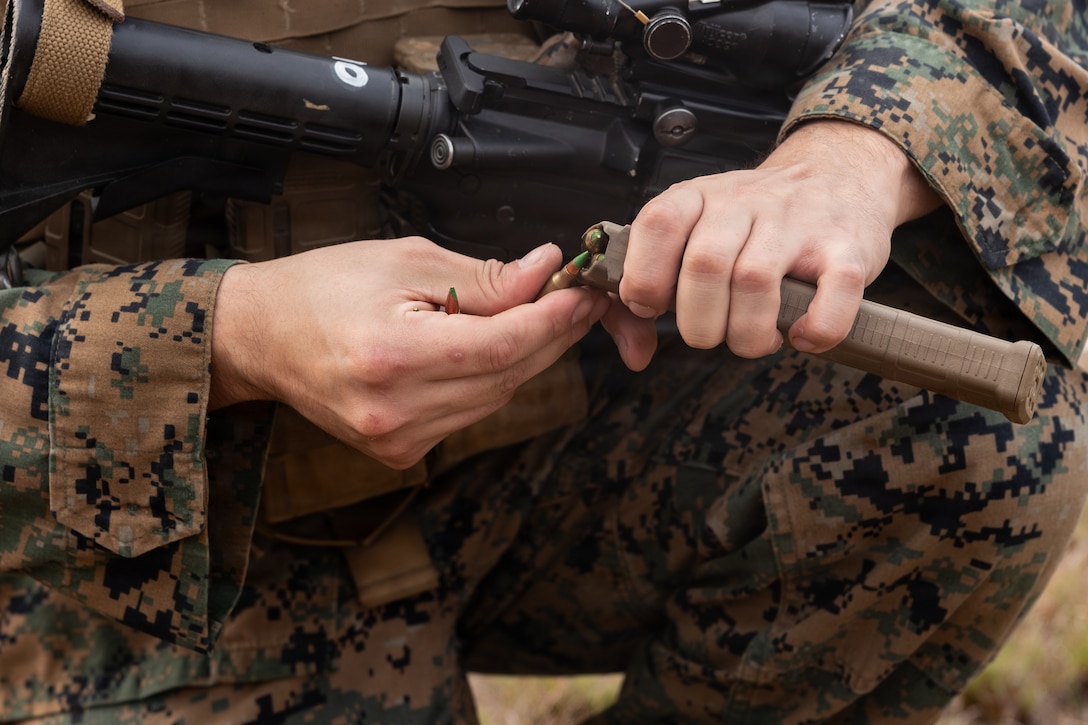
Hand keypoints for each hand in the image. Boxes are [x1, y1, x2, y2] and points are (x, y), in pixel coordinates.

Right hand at [209, 238, 607, 468]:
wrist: (260, 336)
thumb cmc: (321, 287)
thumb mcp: (402, 260)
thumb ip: (481, 278)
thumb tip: (542, 272)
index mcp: (394, 356)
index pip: (503, 345)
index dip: (553, 319)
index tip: (581, 292)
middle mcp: (397, 410)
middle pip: (508, 376)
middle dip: (550, 335)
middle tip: (573, 300)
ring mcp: (398, 440)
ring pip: (496, 399)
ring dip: (523, 358)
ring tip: (533, 316)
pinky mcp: (399, 452)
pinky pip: (469, 415)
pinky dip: (489, 381)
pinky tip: (486, 349)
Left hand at [605, 120, 941, 369]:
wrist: (839, 173)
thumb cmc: (755, 221)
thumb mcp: (699, 230)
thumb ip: (656, 287)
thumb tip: (634, 353)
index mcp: (701, 197)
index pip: (657, 225)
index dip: (645, 277)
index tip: (653, 307)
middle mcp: (746, 203)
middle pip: (704, 265)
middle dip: (698, 323)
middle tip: (710, 334)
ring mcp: (799, 224)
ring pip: (755, 282)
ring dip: (748, 334)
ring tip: (753, 339)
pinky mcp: (848, 249)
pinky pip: (831, 297)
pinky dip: (814, 330)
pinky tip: (801, 336)